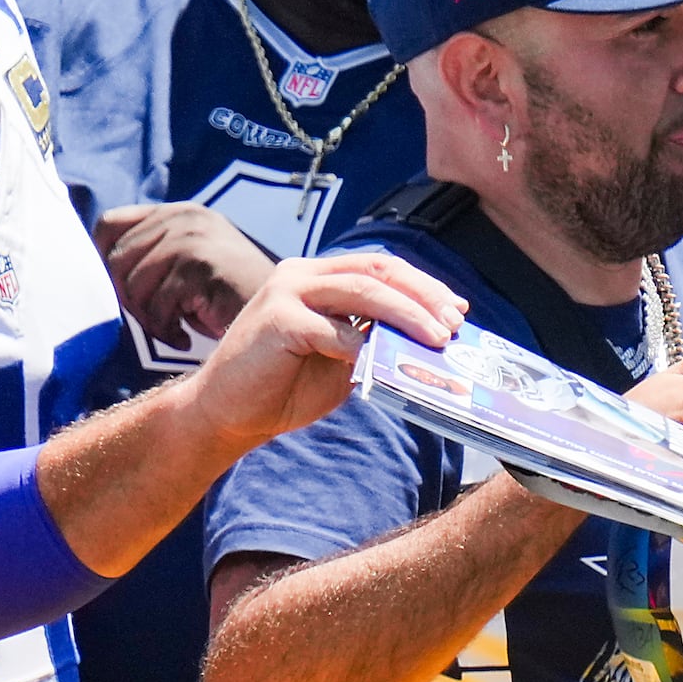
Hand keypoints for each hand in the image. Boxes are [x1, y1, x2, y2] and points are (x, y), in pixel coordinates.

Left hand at [94, 202, 274, 346]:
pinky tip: (186, 339)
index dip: (101, 260)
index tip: (120, 293)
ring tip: (174, 331)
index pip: (109, 224)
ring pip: (133, 285)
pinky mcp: (201, 265)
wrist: (286, 314)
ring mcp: (193, 238)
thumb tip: (97, 265)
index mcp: (178, 212)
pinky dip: (167, 331)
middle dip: (129, 301)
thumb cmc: (230, 300)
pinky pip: (158, 305)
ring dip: (149, 319)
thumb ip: (152, 255)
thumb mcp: (188, 265)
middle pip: (115, 259)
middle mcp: (183, 217)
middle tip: (158, 322)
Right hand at [185, 250, 467, 447]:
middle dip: (423, 296)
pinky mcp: (277, 320)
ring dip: (407, 315)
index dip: (423, 286)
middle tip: (454, 323)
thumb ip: (374, 343)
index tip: (458, 310)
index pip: (381, 268)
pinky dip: (363, 347)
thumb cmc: (283, 388)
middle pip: (378, 270)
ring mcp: (287, 292)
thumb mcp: (341, 362)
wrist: (225, 413)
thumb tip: (429, 344)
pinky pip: (333, 330)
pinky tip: (384, 364)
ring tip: (437, 338)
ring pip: (362, 291)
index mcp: (318, 278)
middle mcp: (302, 275)